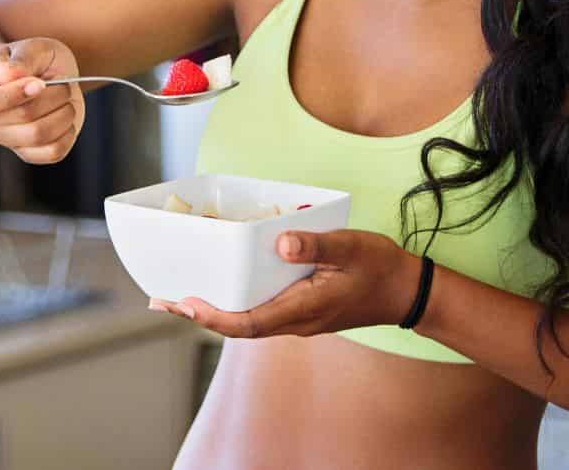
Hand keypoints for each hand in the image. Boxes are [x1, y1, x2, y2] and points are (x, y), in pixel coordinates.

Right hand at [0, 37, 85, 164]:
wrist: (44, 75)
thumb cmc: (31, 61)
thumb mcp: (29, 49)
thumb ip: (19, 60)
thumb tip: (6, 75)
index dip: (20, 92)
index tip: (40, 81)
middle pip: (25, 117)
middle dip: (52, 95)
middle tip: (61, 81)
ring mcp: (11, 141)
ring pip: (40, 135)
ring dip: (63, 112)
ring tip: (64, 97)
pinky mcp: (33, 153)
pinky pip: (53, 152)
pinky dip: (67, 132)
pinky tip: (65, 116)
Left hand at [150, 229, 421, 337]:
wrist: (406, 292)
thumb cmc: (379, 268)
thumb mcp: (351, 248)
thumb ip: (316, 245)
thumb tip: (282, 243)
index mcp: (302, 310)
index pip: (247, 323)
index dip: (212, 317)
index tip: (186, 304)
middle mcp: (294, 321)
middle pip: (237, 326)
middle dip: (199, 315)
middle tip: (162, 300)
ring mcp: (297, 319)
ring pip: (247, 321)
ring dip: (213, 311)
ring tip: (180, 297)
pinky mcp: (301, 311)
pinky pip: (260, 313)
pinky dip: (235, 304)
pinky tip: (223, 287)